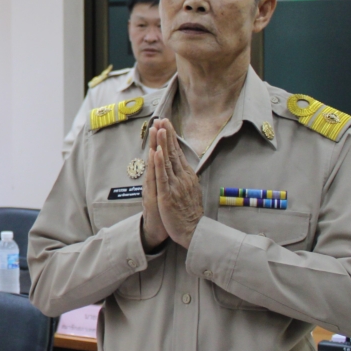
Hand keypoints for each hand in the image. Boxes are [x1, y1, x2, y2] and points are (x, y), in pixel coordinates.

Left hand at [148, 119, 203, 247]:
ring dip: (163, 143)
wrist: (193, 231)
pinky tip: (156, 152)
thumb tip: (184, 165)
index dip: (171, 138)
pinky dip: (159, 164)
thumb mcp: (190, 190)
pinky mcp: (167, 194)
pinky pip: (162, 177)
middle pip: (173, 152)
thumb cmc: (190, 212)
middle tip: (162, 119)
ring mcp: (175, 185)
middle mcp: (182, 177)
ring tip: (159, 128)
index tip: (167, 124)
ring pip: (167, 161)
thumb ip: (186, 177)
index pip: (177, 152)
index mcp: (186, 176)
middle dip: (167, 135)